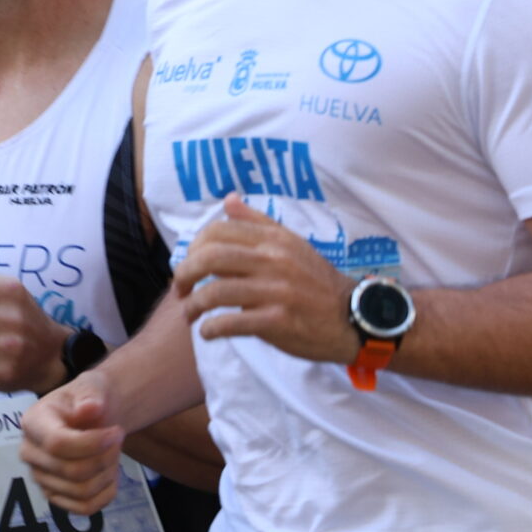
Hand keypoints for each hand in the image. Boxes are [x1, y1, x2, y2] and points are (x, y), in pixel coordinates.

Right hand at [22, 382, 124, 514]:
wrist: (91, 415)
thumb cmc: (88, 399)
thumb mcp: (91, 387)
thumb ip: (91, 395)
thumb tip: (90, 408)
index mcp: (33, 423)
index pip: (57, 444)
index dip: (92, 443)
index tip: (118, 431)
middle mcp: (29, 453)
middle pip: (72, 471)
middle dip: (106, 457)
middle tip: (119, 439)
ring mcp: (40, 477)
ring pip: (81, 491)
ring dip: (109, 473)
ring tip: (115, 453)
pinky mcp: (54, 495)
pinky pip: (85, 508)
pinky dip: (106, 494)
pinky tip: (112, 473)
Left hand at [177, 196, 360, 363]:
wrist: (351, 317)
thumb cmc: (316, 282)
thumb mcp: (291, 244)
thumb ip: (258, 222)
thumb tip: (229, 200)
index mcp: (274, 239)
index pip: (218, 231)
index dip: (193, 248)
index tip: (190, 264)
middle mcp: (273, 260)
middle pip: (210, 258)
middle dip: (185, 274)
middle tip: (180, 290)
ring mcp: (275, 291)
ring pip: (216, 292)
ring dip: (193, 306)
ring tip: (189, 315)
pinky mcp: (277, 321)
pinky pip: (231, 322)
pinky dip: (211, 328)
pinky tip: (208, 332)